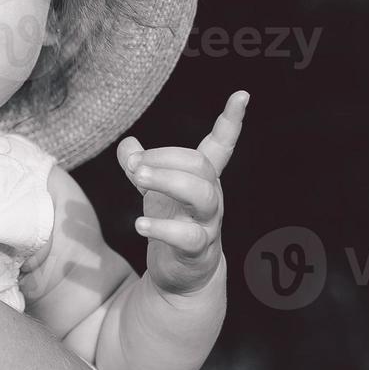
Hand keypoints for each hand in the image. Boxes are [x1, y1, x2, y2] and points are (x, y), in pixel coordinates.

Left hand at [116, 91, 248, 295]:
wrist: (182, 273)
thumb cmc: (172, 221)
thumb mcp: (153, 189)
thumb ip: (140, 164)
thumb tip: (127, 144)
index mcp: (203, 177)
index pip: (221, 145)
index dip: (231, 121)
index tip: (241, 95)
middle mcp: (210, 197)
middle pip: (200, 164)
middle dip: (167, 157)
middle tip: (134, 166)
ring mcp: (208, 223)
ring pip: (201, 195)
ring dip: (168, 181)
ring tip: (138, 178)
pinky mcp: (198, 251)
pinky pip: (188, 237)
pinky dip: (162, 228)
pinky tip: (140, 225)